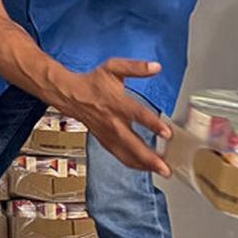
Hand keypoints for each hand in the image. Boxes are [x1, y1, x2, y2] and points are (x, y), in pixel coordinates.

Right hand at [59, 58, 172, 176]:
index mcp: (116, 103)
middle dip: (150, 158)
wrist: (70, 95)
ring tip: (161, 171)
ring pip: (126, 155)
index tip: (167, 133)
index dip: (152, 124)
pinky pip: (121, 157)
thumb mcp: (114, 68)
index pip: (137, 115)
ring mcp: (108, 135)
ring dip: (144, 165)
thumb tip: (156, 67)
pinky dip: (134, 164)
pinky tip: (146, 168)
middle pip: (132, 144)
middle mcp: (112, 122)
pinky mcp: (105, 142)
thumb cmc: (93, 83)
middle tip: (165, 167)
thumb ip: (136, 67)